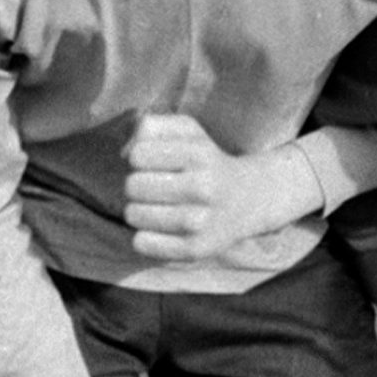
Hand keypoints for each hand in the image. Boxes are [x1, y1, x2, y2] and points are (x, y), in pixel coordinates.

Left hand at [121, 113, 322, 264]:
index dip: (141, 158)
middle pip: (132, 186)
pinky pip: (142, 244)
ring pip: (134, 215)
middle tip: (159, 188)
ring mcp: (200, 222)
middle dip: (139, 185)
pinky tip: (163, 230)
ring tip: (160, 208)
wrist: (251, 200)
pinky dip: (145, 237)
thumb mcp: (188, 132)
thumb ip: (151, 127)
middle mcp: (204, 188)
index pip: (138, 155)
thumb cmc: (207, 162)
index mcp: (200, 155)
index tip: (159, 164)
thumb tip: (125, 154)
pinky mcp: (195, 250)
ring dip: (140, 211)